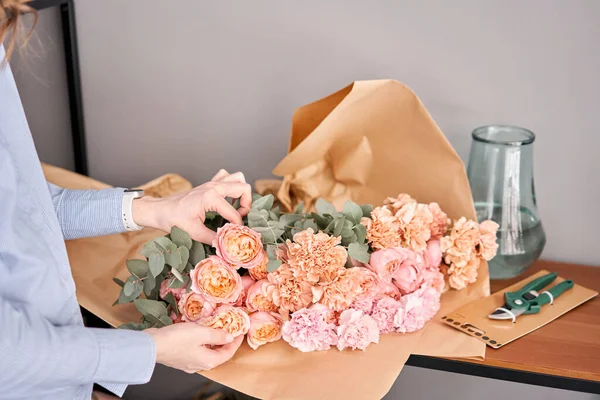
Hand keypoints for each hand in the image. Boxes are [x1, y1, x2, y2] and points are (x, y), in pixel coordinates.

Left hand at [132, 169, 251, 243]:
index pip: (234, 212)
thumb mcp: (193, 232)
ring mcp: (211, 183)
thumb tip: (227, 244)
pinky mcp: (208, 184)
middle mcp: (213, 186)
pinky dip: (232, 185)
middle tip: (240, 217)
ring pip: (237, 178)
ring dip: (241, 191)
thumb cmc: (173, 220)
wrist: (160, 210)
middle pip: (243, 187)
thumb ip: (213, 238)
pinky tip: (228, 198)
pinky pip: (226, 176)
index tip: (234, 233)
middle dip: (246, 204)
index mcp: (210, 197)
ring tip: (236, 206)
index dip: (237, 225)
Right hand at [146, 323, 243, 372]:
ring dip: (212, 341)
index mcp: (208, 361)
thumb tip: (228, 337)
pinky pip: (196, 350)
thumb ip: (217, 335)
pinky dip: (201, 342)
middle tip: (229, 328)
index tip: (240, 331)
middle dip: (224, 341)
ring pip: (206, 352)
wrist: (152, 345)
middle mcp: (199, 365)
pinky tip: (199, 332)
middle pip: (217, 354)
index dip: (235, 342)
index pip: (228, 353)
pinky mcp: (180, 358)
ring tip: (215, 328)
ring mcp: (189, 363)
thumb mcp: (201, 333)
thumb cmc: (177, 340)